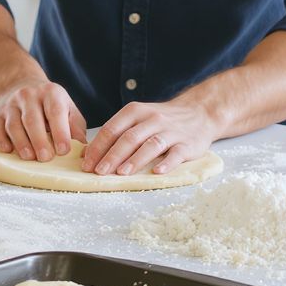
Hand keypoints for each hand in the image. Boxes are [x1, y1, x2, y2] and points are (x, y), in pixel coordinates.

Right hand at [0, 77, 86, 159]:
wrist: (21, 85)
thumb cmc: (49, 104)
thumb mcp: (67, 108)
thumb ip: (76, 128)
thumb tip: (82, 150)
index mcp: (50, 93)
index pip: (55, 112)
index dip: (60, 132)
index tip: (64, 150)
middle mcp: (28, 96)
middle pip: (32, 119)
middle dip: (39, 140)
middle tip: (46, 158)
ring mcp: (11, 105)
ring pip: (13, 125)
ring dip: (21, 143)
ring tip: (29, 157)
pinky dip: (1, 140)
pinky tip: (8, 150)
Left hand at [82, 96, 215, 174]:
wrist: (199, 113)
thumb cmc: (160, 120)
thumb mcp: (137, 119)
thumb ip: (116, 133)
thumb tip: (88, 154)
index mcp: (135, 111)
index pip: (112, 129)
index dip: (98, 147)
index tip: (86, 163)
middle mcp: (152, 119)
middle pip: (129, 138)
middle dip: (112, 156)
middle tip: (99, 172)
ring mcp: (171, 131)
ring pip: (151, 145)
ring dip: (135, 160)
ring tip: (122, 173)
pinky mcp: (188, 144)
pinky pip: (176, 154)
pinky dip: (167, 163)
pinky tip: (156, 172)